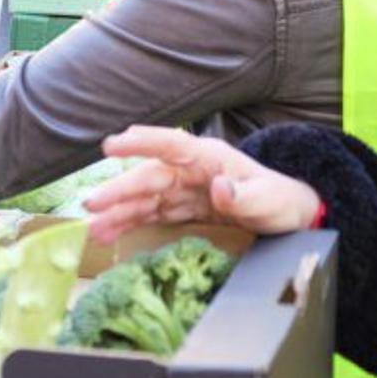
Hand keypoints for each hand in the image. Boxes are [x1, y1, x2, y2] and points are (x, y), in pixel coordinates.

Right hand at [84, 126, 322, 244]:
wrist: (285, 215)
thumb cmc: (278, 200)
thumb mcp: (268, 200)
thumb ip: (244, 195)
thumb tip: (218, 187)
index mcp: (207, 157)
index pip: (170, 145)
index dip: (140, 143)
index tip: (111, 145)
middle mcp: (187, 170)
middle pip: (148, 178)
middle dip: (119, 191)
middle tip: (91, 204)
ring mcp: (180, 190)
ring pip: (143, 199)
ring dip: (117, 212)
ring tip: (92, 227)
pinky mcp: (179, 208)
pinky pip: (149, 215)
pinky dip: (128, 224)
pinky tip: (107, 233)